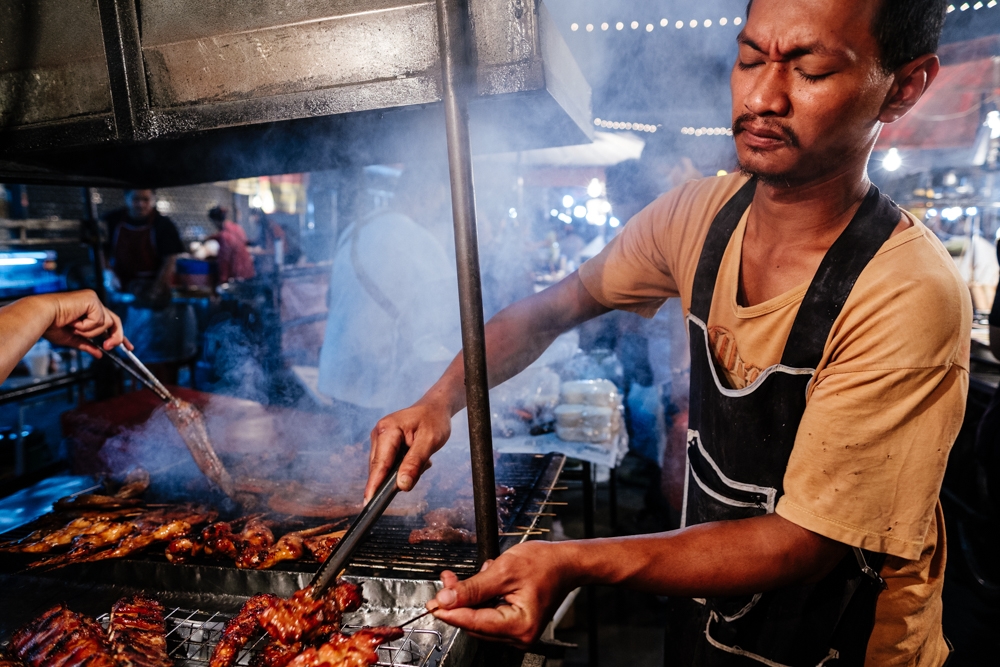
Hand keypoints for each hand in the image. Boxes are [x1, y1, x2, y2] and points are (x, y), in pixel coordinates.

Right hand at [40, 290, 130, 357]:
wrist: (40, 317)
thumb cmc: (50, 325)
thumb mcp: (72, 338)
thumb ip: (87, 345)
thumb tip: (99, 354)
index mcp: (88, 311)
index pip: (110, 323)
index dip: (120, 335)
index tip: (129, 347)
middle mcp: (93, 303)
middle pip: (115, 321)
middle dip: (116, 337)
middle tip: (109, 347)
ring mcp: (93, 300)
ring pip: (106, 323)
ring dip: (90, 331)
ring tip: (74, 327)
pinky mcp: (92, 299)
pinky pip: (99, 320)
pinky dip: (87, 325)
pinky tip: (74, 321)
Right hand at [366, 400, 451, 501]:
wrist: (434, 407)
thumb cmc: (433, 420)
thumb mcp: (430, 442)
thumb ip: (415, 463)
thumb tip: (402, 486)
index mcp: (387, 430)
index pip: (380, 464)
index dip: (374, 485)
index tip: (368, 503)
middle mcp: (378, 434)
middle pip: (381, 468)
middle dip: (398, 475)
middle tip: (424, 465)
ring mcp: (379, 440)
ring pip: (385, 468)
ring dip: (404, 470)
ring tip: (423, 457)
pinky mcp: (384, 445)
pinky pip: (390, 464)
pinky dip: (404, 466)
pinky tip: (418, 456)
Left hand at [428, 541, 575, 646]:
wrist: (566, 562)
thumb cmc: (545, 564)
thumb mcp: (504, 571)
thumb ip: (472, 587)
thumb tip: (446, 599)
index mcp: (519, 625)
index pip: (474, 622)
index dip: (449, 612)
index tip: (431, 604)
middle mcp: (519, 635)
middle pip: (474, 623)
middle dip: (458, 602)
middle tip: (446, 581)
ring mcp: (518, 632)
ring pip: (479, 619)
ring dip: (467, 598)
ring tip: (461, 578)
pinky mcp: (516, 624)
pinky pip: (489, 616)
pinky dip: (480, 600)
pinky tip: (481, 582)